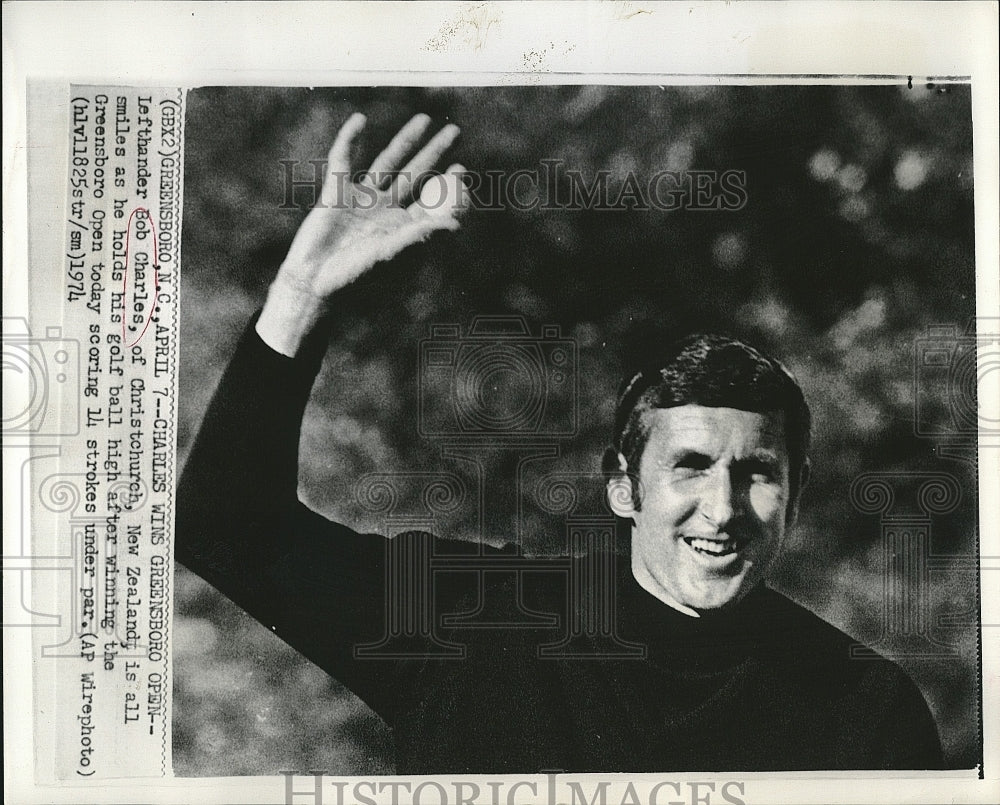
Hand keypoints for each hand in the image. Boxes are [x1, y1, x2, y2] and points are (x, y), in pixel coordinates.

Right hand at [258, 112, 465, 354]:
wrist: (313, 283)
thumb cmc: (353, 278)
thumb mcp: (390, 255)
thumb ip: (420, 236)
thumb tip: (456, 225)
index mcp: (403, 228)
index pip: (432, 200)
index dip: (448, 184)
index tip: (461, 169)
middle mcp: (386, 211)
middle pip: (416, 174)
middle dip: (435, 153)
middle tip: (455, 132)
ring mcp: (362, 200)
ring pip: (388, 162)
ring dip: (405, 140)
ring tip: (424, 120)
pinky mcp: (336, 193)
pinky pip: (343, 160)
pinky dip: (349, 140)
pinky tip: (360, 121)